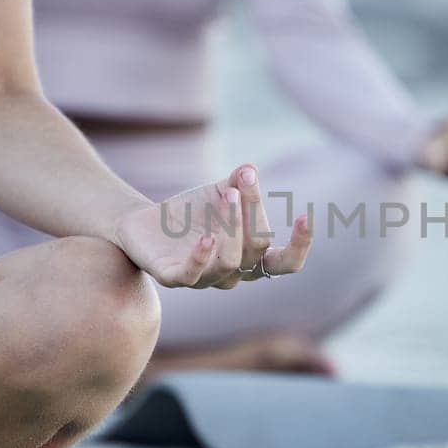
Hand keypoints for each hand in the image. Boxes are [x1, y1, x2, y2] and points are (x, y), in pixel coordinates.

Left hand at [112, 165, 311, 288]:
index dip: (299, 246)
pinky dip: (201, 257)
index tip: (303, 217)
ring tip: (228, 196)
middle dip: (253, 214)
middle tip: (242, 184)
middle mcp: (232, 274)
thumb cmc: (192, 212)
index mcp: (250, 259)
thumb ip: (239, 182)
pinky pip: (192, 274)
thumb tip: (249, 169)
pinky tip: (206, 237)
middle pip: (256, 250)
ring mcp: (204, 279)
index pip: (284, 263)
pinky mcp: (174, 278)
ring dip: (232, 228)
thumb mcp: (221, 192)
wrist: (144, 224)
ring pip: (230, 263)